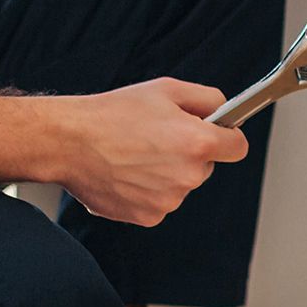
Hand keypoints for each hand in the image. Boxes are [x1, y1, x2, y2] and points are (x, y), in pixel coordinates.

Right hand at [55, 78, 248, 225]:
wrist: (69, 142)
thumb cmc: (113, 114)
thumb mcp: (166, 90)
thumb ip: (208, 99)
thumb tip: (225, 112)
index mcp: (198, 142)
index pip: (237, 147)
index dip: (227, 137)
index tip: (218, 134)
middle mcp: (188, 176)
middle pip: (206, 167)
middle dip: (190, 154)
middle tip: (158, 138)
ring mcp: (169, 200)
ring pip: (180, 185)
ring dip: (166, 173)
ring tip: (135, 154)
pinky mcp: (149, 217)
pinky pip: (160, 202)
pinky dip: (147, 190)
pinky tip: (127, 172)